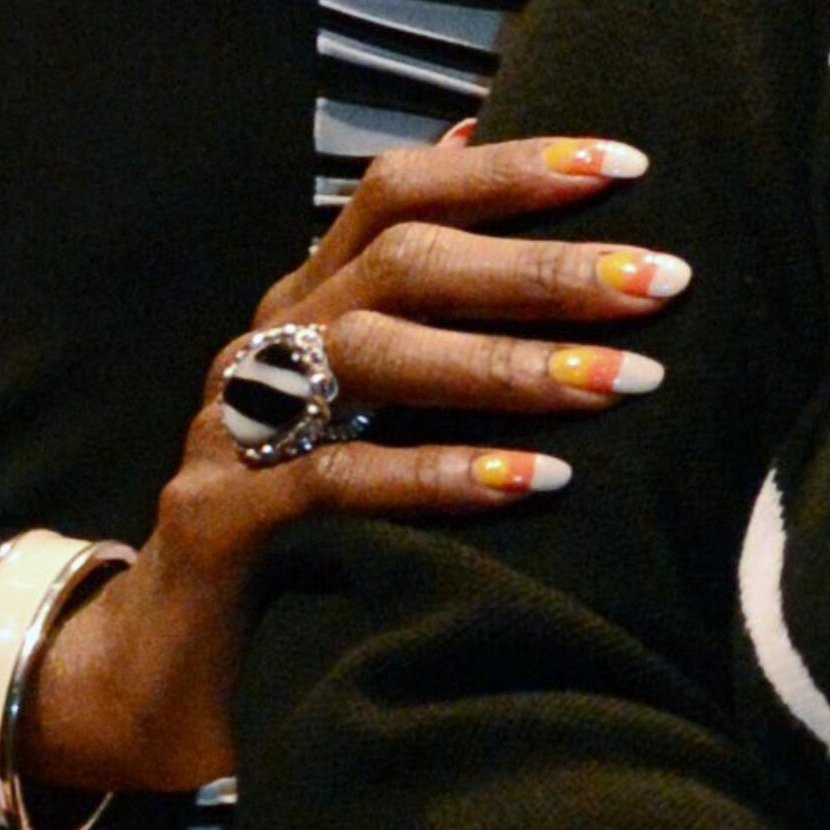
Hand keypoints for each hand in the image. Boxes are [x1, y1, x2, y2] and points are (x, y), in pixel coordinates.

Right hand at [21, 132, 681, 798]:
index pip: (399, 193)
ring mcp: (236, 425)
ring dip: (507, 365)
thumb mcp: (373, 404)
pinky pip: (333, 480)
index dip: (507, 170)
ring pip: (370, 355)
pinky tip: (532, 483)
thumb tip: (482, 158)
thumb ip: (428, 304)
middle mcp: (271, 343)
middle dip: (540, 265)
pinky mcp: (218, 517)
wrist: (167, 672)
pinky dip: (435, 475)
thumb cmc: (310, 523)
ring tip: (625, 383)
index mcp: (310, 300)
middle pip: (401, 261)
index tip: (629, 163)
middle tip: (663, 281)